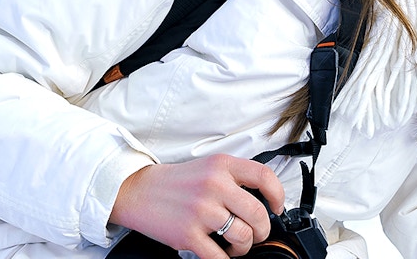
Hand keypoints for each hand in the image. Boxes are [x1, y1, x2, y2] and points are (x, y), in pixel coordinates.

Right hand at [109, 154, 283, 257]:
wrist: (138, 191)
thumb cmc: (176, 182)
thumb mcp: (209, 167)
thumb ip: (235, 178)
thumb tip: (264, 199)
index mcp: (222, 166)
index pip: (264, 177)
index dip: (278, 195)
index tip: (277, 207)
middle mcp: (214, 186)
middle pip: (258, 214)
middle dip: (262, 230)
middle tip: (257, 233)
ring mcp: (201, 211)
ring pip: (243, 236)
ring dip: (245, 246)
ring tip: (236, 244)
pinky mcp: (188, 234)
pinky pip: (219, 256)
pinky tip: (221, 253)